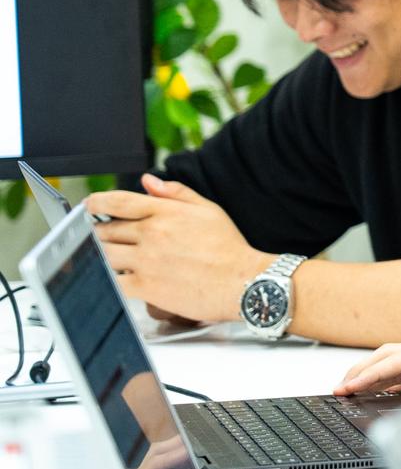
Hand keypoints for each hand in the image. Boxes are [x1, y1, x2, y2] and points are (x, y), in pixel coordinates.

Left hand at [89, 175, 267, 323]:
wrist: (242, 282)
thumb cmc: (229, 249)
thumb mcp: (209, 210)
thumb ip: (176, 193)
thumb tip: (149, 181)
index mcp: (165, 213)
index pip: (118, 201)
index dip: (97, 202)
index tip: (90, 205)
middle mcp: (152, 234)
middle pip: (106, 229)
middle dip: (98, 231)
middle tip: (100, 235)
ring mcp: (146, 261)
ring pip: (103, 254)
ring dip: (100, 254)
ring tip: (105, 256)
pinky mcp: (145, 286)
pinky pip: (111, 281)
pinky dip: (105, 278)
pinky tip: (109, 278)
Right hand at [335, 343, 400, 394]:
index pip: (397, 362)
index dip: (369, 375)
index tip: (347, 388)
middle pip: (390, 357)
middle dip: (362, 370)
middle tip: (339, 388)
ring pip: (398, 366)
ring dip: (373, 376)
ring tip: (352, 391)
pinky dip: (390, 383)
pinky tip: (384, 395)